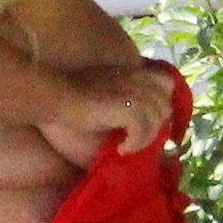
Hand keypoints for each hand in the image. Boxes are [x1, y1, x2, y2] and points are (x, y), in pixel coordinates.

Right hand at [40, 62, 172, 162]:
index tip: (147, 121)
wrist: (57, 96)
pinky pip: (144, 131)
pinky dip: (135, 144)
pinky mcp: (129, 108)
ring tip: (127, 145)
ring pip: (158, 120)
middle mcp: (138, 79)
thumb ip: (118, 98)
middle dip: (154, 125)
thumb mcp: (101, 92)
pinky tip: (121, 149)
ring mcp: (136, 93)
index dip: (161, 102)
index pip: (166, 82)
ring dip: (145, 137)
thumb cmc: (70, 97)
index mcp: (132, 73)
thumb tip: (127, 123)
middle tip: (136, 138)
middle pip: (165, 105)